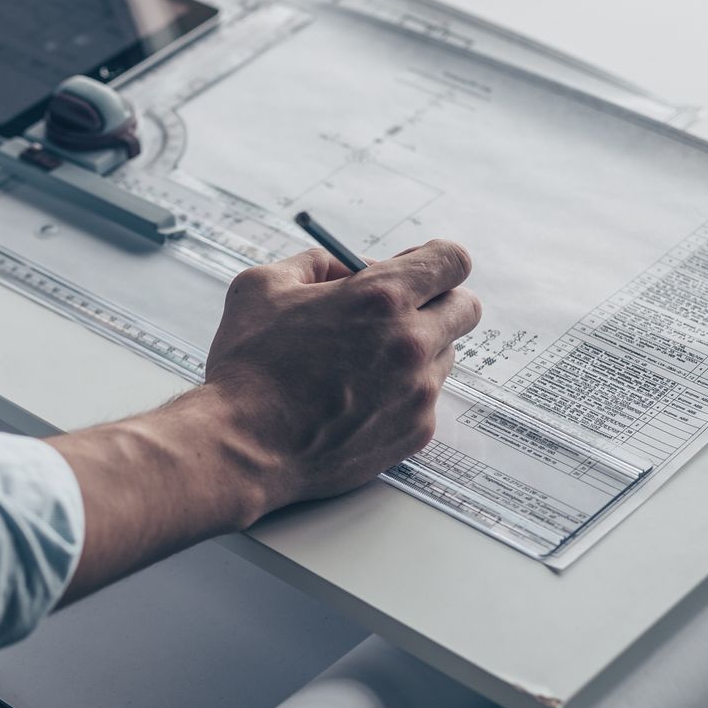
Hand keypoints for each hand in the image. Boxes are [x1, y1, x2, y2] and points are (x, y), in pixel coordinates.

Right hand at [47, 239, 478, 600]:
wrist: (242, 446)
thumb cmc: (247, 368)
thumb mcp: (262, 287)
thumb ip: (313, 263)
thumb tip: (343, 266)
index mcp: (381, 298)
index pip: (452, 261)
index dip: (434, 262)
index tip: (417, 271)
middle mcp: (411, 342)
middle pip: (466, 308)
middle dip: (436, 304)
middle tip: (398, 315)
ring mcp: (418, 391)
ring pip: (445, 356)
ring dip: (417, 352)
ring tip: (363, 365)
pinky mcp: (416, 432)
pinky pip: (426, 400)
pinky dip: (402, 394)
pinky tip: (359, 399)